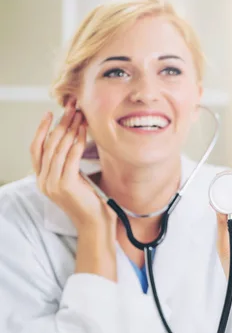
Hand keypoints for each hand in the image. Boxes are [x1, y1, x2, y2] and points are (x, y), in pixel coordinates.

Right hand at [30, 97, 114, 230]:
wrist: (95, 224)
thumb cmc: (89, 202)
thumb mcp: (74, 180)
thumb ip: (68, 164)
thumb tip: (72, 138)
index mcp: (42, 180)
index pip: (36, 149)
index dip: (41, 130)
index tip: (50, 113)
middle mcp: (43, 181)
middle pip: (49, 145)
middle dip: (60, 124)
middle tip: (71, 108)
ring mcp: (52, 184)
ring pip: (58, 149)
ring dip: (70, 129)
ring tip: (80, 116)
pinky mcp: (65, 185)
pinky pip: (70, 157)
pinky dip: (77, 142)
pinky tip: (83, 131)